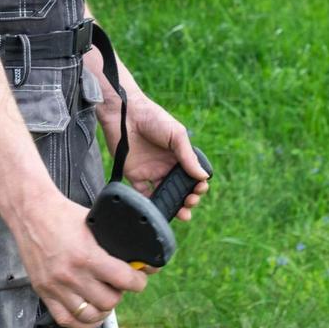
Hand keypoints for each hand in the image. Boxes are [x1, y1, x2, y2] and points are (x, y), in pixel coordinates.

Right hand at [8, 190, 148, 327]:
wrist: (30, 212)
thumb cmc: (61, 214)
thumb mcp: (93, 222)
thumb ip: (112, 242)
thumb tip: (135, 256)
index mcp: (86, 255)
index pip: (124, 280)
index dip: (138, 281)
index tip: (139, 279)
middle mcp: (71, 275)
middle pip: (109, 302)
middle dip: (119, 294)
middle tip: (118, 286)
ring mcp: (56, 286)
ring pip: (89, 316)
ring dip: (101, 310)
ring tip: (103, 299)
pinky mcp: (44, 292)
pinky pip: (66, 320)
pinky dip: (81, 322)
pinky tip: (88, 313)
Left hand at [104, 94, 209, 221]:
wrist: (124, 113)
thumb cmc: (153, 118)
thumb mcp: (176, 134)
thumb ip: (188, 156)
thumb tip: (203, 177)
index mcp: (178, 156)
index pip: (191, 176)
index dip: (197, 186)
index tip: (200, 190)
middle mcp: (166, 166)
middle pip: (179, 188)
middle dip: (188, 199)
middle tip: (190, 202)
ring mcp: (151, 172)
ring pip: (164, 195)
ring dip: (173, 206)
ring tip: (182, 214)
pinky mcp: (134, 175)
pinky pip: (143, 194)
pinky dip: (151, 204)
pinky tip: (158, 208)